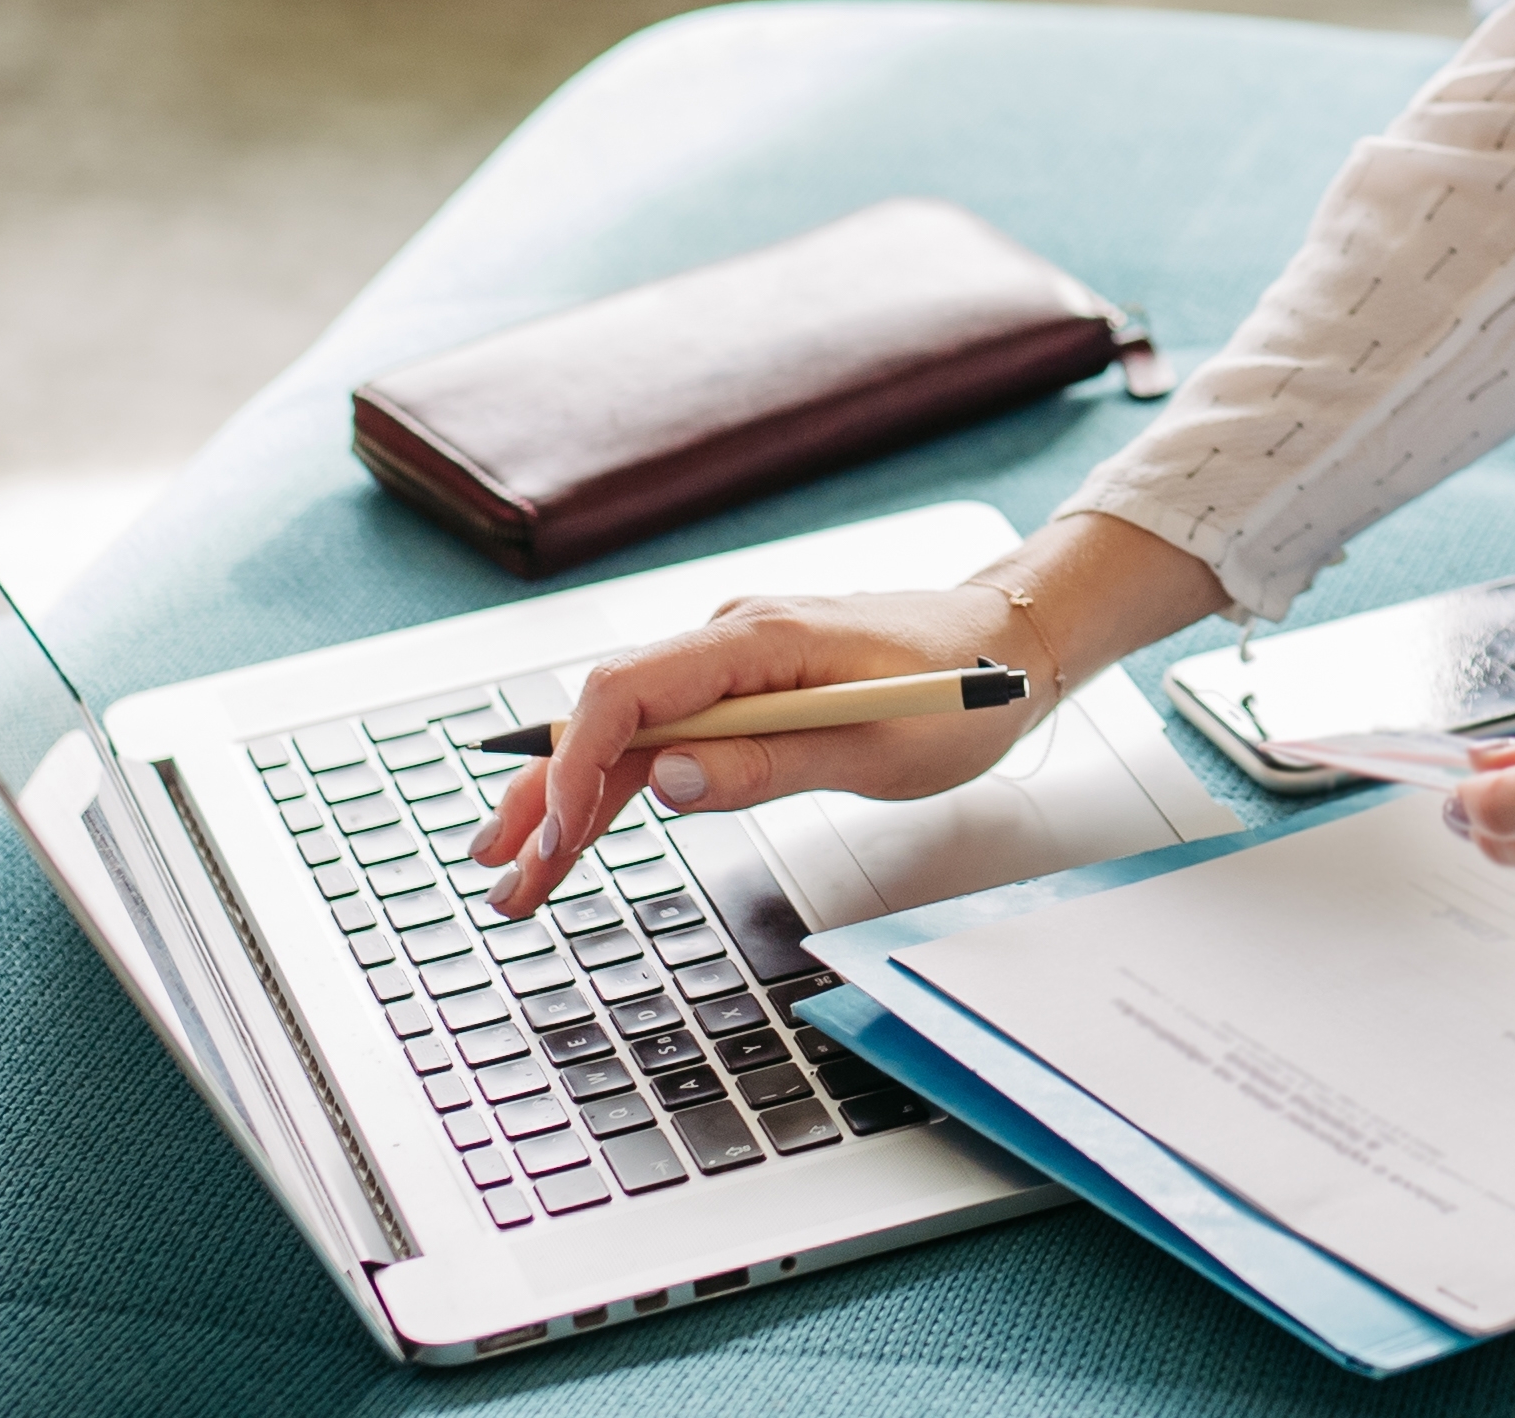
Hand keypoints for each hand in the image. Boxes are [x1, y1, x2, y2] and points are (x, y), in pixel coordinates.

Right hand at [468, 509, 1222, 919]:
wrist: (1013, 645)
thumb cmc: (961, 690)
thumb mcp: (878, 746)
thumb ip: (770, 762)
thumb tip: (671, 784)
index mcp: (758, 639)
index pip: (630, 692)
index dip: (578, 767)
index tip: (553, 842)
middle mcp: (731, 637)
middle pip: (609, 714)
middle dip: (548, 795)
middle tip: (501, 876)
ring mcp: (734, 661)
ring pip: (629, 730)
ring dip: (571, 798)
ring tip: (519, 874)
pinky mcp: (745, 686)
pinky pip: (666, 733)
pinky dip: (619, 784)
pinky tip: (579, 828)